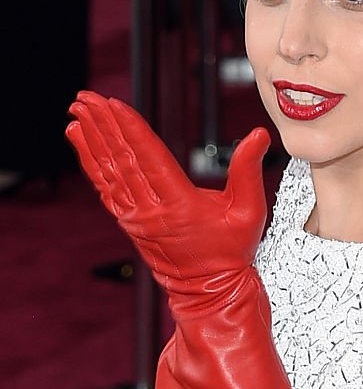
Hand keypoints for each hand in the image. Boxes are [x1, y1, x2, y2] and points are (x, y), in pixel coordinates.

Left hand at [66, 91, 270, 312]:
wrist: (209, 291)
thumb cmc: (231, 252)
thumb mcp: (250, 212)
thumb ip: (249, 171)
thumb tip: (258, 135)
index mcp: (180, 206)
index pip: (150, 159)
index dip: (132, 130)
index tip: (114, 105)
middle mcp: (151, 212)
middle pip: (123, 160)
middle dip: (103, 125)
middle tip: (86, 97)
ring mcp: (135, 218)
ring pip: (108, 171)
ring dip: (92, 137)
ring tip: (78, 108)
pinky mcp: (128, 221)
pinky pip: (104, 186)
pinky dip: (89, 159)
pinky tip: (78, 136)